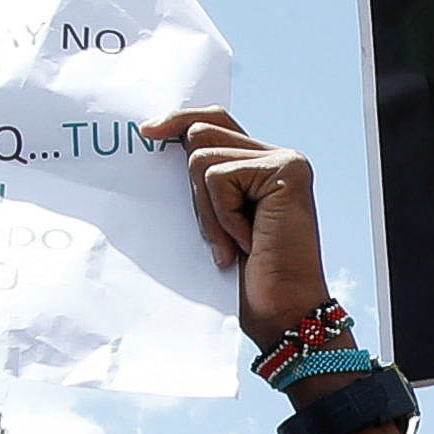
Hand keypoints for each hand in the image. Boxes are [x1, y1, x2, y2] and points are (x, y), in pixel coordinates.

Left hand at [139, 110, 332, 359]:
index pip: (216, 121)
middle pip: (201, 133)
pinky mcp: (285, 171)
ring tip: (234, 245)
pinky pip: (219, 178)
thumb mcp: (218, 220)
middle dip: (193, 188)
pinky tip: (248, 243)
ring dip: (207, 211)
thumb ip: (206, 182)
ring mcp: (286, 161)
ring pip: (202, 157)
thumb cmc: (251, 278)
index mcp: (264, 165)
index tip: (147, 132)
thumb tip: (160, 141)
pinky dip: (222, 217)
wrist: (285, 312)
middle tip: (217, 235)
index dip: (180, 120)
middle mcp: (281, 156)